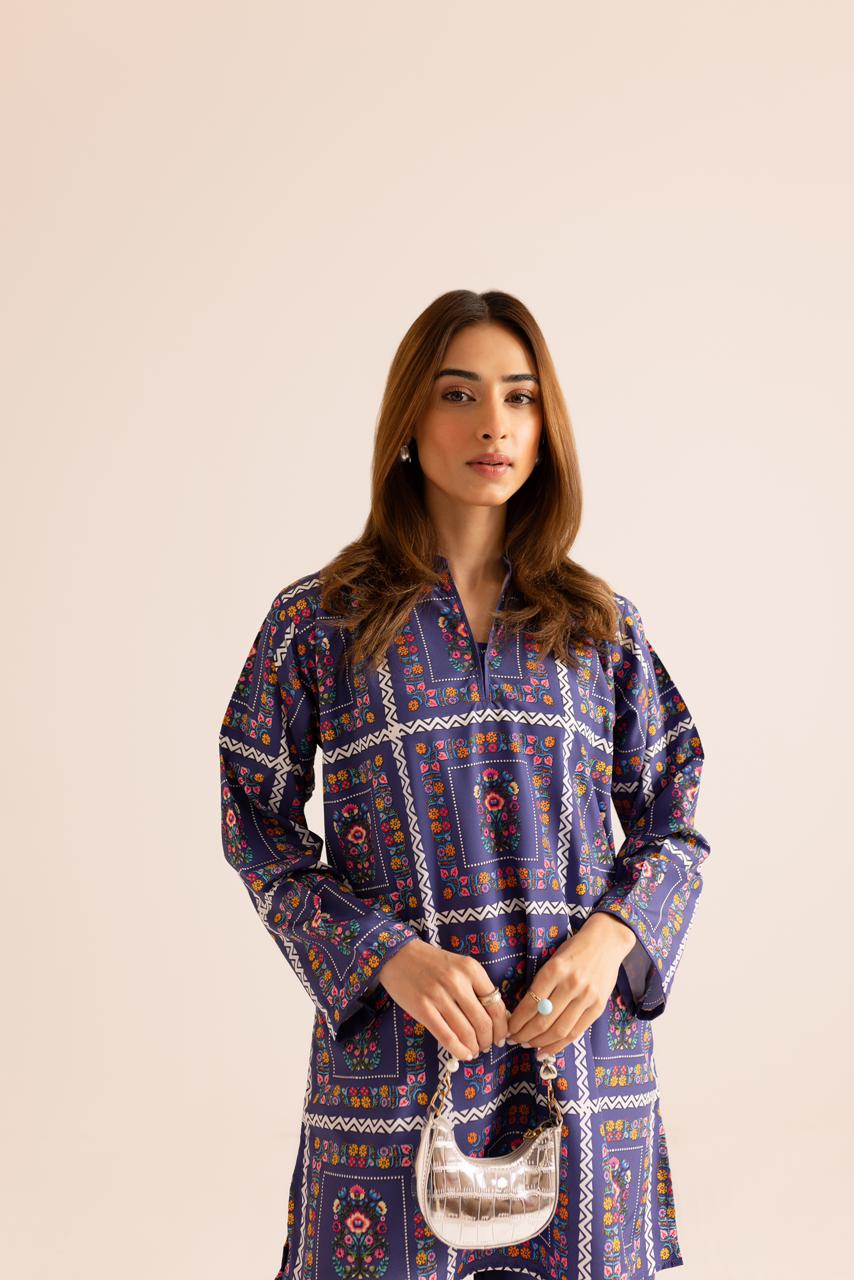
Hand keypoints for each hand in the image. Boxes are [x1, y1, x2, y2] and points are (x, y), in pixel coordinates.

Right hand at [377, 937, 509, 1059]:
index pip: (496, 1005)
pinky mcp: (422, 1009)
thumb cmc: (433, 963)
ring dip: (474, 1047)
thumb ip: (477, 988)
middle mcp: (457, 981)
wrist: (398, 955)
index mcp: (471, 969)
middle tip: (487, 1046)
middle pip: (483, 1022)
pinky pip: (446, 1037)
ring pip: (466, 1032)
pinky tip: (463, 1054)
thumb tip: (497, 1019)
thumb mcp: (459, 967)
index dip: (502, 1027)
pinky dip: (458, 1050)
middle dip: (488, 1040)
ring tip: (474, 1050)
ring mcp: (438, 995)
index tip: (501, 1036)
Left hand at [506, 913, 636, 1057]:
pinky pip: (577, 1032)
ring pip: (559, 1030)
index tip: (508, 1028)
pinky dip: (560, 1045)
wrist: (607, 941)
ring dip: (540, 1043)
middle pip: (543, 1021)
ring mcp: (587, 997)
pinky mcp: (599, 1007)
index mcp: (554, 970)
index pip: (530, 1004)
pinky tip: (547, 1050)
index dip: (517, 1021)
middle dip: (525, 1035)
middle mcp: (571, 985)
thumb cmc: (574, 949)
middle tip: (514, 1040)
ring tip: (528, 1046)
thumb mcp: (553, 960)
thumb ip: (541, 984)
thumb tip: (523, 1012)